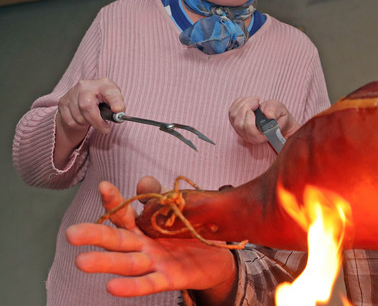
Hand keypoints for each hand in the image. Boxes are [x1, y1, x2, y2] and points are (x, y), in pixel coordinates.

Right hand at [54, 78, 124, 166]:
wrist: (83, 97)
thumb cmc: (103, 99)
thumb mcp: (113, 100)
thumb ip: (118, 107)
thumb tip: (119, 116)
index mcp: (103, 84)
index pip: (110, 92)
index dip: (115, 101)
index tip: (118, 110)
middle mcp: (85, 86)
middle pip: (87, 106)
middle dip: (96, 121)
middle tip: (105, 129)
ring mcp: (72, 93)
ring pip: (78, 117)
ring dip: (87, 123)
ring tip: (91, 118)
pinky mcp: (63, 102)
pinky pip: (70, 121)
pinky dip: (78, 124)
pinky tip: (82, 118)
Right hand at [65, 178, 236, 301]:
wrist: (215, 258)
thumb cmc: (189, 232)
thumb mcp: (177, 210)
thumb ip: (159, 197)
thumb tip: (142, 181)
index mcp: (143, 227)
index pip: (124, 213)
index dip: (114, 200)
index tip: (104, 186)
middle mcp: (143, 246)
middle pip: (117, 240)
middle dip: (94, 236)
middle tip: (71, 233)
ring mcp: (154, 263)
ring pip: (127, 263)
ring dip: (105, 263)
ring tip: (81, 261)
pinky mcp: (168, 279)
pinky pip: (148, 284)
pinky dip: (131, 286)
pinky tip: (111, 287)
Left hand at [228, 97, 299, 143]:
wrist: (276, 118)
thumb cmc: (279, 116)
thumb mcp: (281, 111)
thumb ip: (275, 111)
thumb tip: (268, 114)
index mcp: (262, 136)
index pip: (251, 133)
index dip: (250, 120)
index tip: (256, 107)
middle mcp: (249, 136)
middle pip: (239, 124)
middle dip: (245, 108)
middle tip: (256, 101)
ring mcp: (241, 130)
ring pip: (233, 117)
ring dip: (242, 104)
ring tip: (254, 100)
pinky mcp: (236, 123)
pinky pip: (231, 112)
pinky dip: (238, 103)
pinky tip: (248, 100)